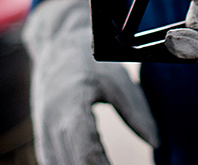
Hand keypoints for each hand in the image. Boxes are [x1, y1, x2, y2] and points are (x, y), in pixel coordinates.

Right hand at [22, 0, 159, 164]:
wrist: (56, 45)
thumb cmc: (90, 61)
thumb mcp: (118, 81)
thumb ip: (136, 112)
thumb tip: (155, 141)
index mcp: (72, 107)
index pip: (88, 152)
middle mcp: (52, 123)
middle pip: (73, 163)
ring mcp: (43, 131)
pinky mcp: (42, 135)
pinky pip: (52, 161)